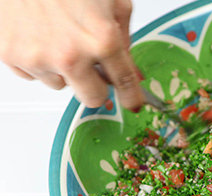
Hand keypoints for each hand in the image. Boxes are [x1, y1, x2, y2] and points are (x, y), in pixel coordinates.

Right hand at [0, 0, 142, 109]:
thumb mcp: (112, 0)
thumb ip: (123, 35)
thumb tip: (129, 65)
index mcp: (102, 40)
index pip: (124, 82)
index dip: (131, 96)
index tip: (133, 103)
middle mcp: (71, 55)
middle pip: (92, 98)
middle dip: (96, 85)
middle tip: (92, 67)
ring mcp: (39, 59)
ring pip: (61, 85)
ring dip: (63, 69)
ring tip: (57, 35)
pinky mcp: (12, 56)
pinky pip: (33, 74)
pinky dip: (38, 60)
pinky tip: (38, 35)